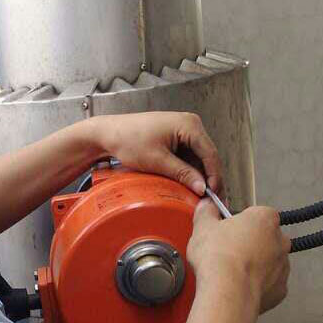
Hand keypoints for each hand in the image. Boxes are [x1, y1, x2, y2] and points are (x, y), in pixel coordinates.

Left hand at [88, 112, 222, 195]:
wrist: (108, 133)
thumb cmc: (127, 139)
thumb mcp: (158, 161)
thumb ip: (183, 174)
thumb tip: (202, 187)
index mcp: (189, 124)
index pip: (211, 154)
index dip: (214, 177)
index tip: (214, 194)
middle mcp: (189, 123)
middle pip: (207, 156)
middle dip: (208, 178)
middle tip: (210, 199)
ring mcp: (182, 129)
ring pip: (198, 157)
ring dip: (198, 175)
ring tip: (199, 194)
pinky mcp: (174, 136)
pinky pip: (187, 155)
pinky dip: (188, 169)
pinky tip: (188, 183)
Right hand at [188, 200, 290, 313]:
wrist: (227, 292)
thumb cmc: (219, 257)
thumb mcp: (203, 226)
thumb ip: (206, 212)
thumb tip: (206, 207)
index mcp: (264, 218)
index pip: (256, 213)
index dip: (240, 220)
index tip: (227, 226)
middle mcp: (280, 241)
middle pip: (266, 237)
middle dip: (250, 242)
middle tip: (227, 248)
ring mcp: (283, 266)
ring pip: (269, 261)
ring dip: (254, 263)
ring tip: (230, 269)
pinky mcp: (280, 290)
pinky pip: (269, 283)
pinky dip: (257, 284)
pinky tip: (238, 284)